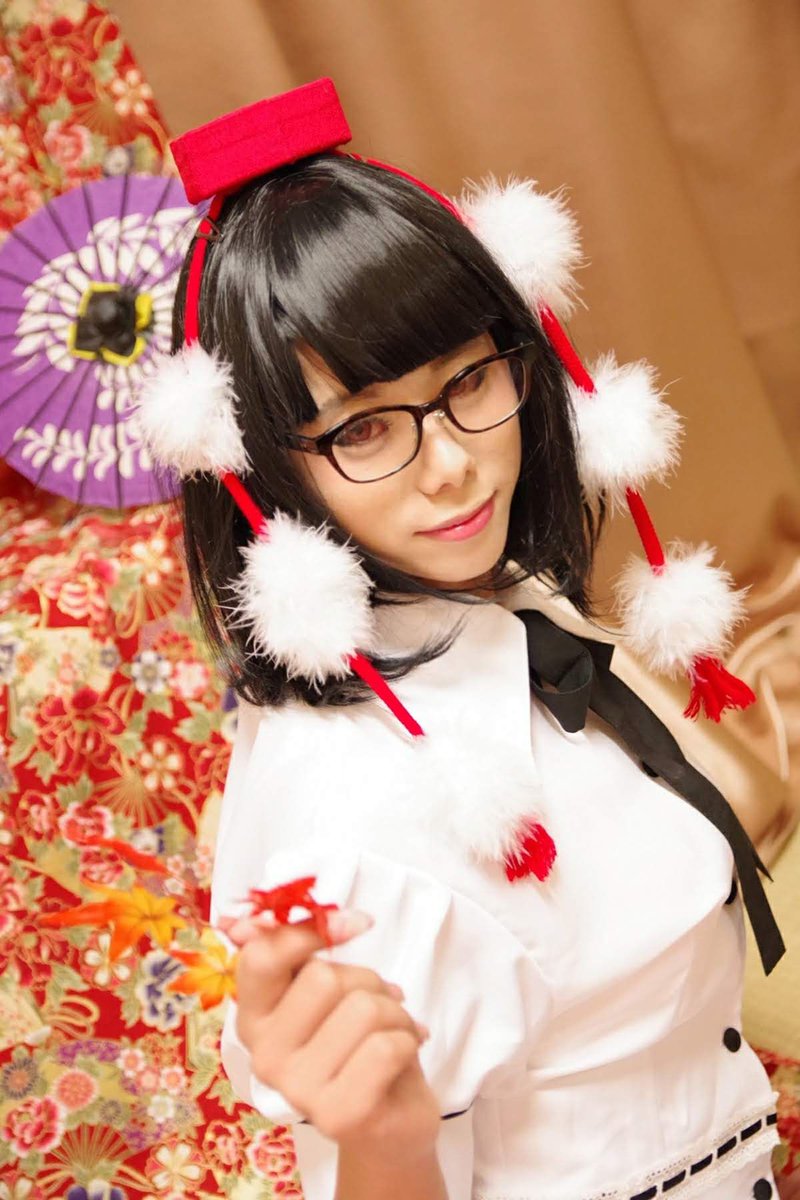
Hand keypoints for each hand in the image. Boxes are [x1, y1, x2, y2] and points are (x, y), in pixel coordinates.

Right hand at [221, 908, 441, 1161]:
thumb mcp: (328, 992)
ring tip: (395, 1030)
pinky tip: (403, 1054)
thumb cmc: (358, 1044)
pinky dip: (408, 1040)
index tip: (356, 923)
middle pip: (323, 978)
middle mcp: (263, 1055)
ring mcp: (297, 1089)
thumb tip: (252, 921)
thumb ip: (296, 954)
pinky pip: (385, 1046)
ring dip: (395, 1011)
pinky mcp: (337, 1115)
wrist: (390, 1120)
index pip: (260, 958)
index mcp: (254, 1018)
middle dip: (368, 981)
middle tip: (380, 1003)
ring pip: (361, 1008)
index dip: (309, 930)